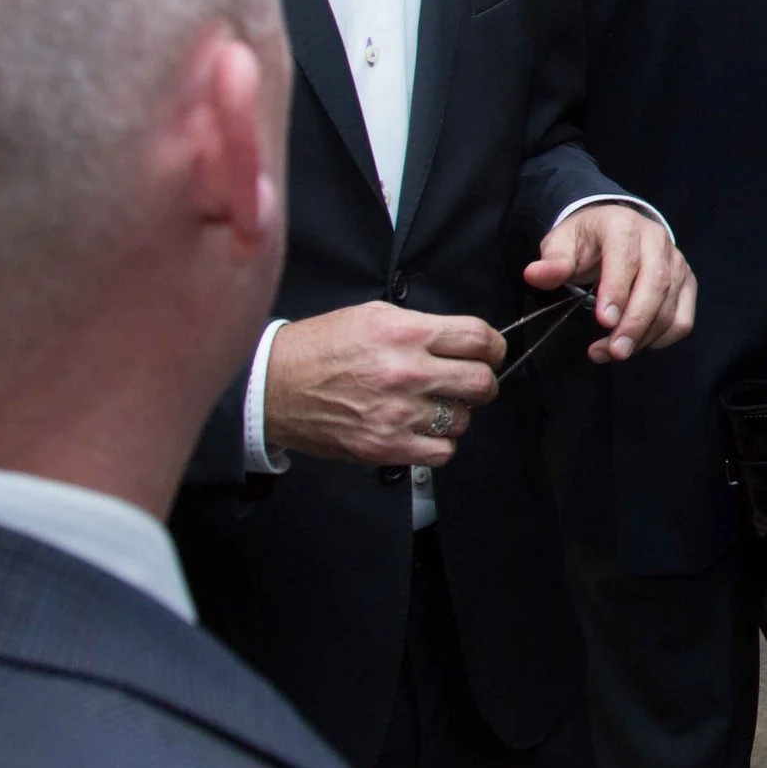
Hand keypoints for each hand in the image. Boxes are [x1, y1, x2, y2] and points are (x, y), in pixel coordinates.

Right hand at [263, 301, 505, 465]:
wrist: (272, 385)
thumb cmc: (321, 347)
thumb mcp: (374, 316)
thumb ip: (422, 327)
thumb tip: (462, 341)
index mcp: (406, 334)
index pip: (479, 338)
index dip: (494, 347)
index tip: (489, 353)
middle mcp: (407, 373)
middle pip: (482, 383)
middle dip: (482, 382)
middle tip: (469, 382)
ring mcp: (397, 414)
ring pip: (464, 419)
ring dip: (456, 413)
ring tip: (433, 405)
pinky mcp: (385, 447)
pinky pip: (442, 452)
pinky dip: (439, 443)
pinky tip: (422, 430)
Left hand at [523, 204, 695, 361]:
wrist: (615, 229)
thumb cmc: (586, 241)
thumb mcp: (562, 244)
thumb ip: (552, 262)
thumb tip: (534, 274)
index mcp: (623, 226)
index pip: (626, 258)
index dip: (617, 290)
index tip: (604, 321)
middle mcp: (657, 240)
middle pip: (656, 284)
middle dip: (635, 322)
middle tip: (614, 351)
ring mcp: (677, 262)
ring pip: (671, 306)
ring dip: (644, 336)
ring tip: (611, 352)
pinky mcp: (687, 283)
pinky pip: (683, 318)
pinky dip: (663, 337)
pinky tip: (638, 343)